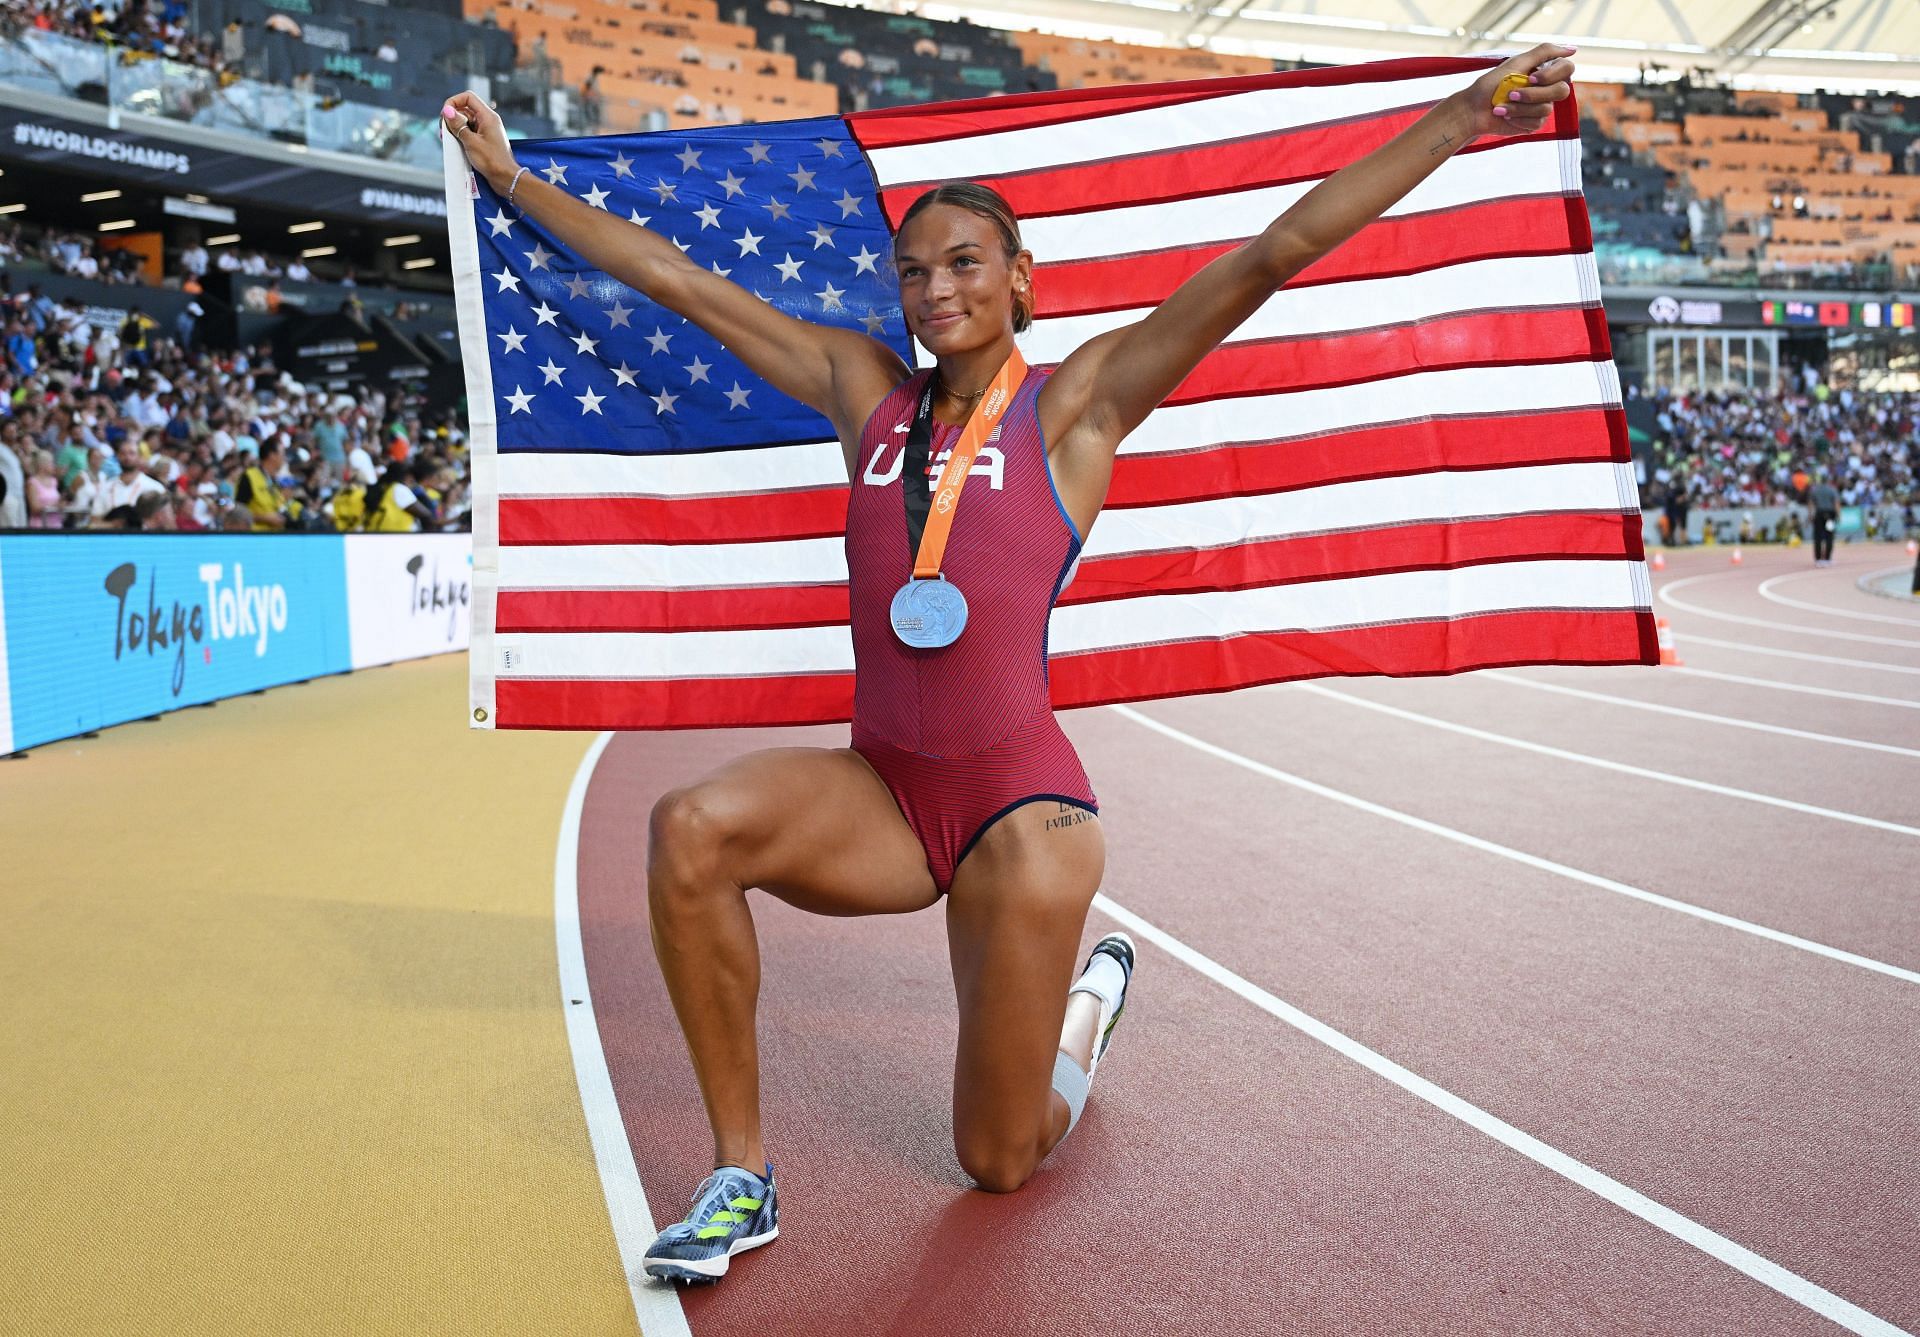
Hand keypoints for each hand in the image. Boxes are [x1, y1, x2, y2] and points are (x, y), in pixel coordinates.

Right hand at [441, 91, 517, 193]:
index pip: (468, 97)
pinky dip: (460, 135)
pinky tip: (454, 144)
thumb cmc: (492, 161)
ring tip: (448, 139)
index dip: (454, 102)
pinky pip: (469, 131)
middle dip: (452, 117)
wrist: (506, 178)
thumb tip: (447, 110)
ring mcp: (486, 130)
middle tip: (444, 130)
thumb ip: (458, 125)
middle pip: (465, 109)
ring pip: (465, 121)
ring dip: (455, 127)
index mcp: (487, 116)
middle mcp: (487, 120)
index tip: (445, 114)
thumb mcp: (471, 142)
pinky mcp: (484, 139)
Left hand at [1456, 43, 1574, 140]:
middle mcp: (1547, 88)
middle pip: (1561, 91)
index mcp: (1544, 71)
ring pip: (1546, 109)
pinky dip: (1517, 118)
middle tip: (1511, 94)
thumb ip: (1543, 52)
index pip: (1567, 68)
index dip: (1551, 75)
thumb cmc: (1491, 85)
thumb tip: (1572, 49)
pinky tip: (1504, 116)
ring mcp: (1542, 107)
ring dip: (1520, 108)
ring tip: (1501, 106)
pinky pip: (1537, 123)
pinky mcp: (1534, 123)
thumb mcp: (1516, 63)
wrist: (1473, 110)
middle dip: (1533, 94)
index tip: (1530, 78)